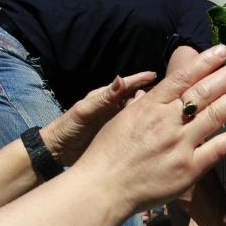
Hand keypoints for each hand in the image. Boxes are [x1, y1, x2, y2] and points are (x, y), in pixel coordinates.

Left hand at [42, 71, 156, 165]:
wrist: (58, 151)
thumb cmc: (68, 128)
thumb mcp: (85, 111)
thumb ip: (104, 97)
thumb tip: (120, 79)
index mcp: (105, 98)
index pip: (126, 85)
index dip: (140, 79)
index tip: (155, 74)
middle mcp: (112, 108)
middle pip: (135, 96)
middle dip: (150, 92)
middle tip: (167, 93)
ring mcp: (115, 122)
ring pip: (136, 112)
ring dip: (149, 110)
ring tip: (165, 109)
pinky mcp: (116, 136)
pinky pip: (133, 128)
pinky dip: (143, 126)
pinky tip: (154, 128)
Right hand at [74, 44, 225, 214]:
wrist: (103, 188)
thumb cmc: (106, 155)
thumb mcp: (121, 119)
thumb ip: (143, 104)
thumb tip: (155, 90)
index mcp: (149, 106)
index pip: (182, 78)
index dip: (205, 62)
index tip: (223, 50)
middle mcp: (167, 121)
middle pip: (204, 92)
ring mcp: (180, 145)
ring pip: (215, 115)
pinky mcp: (188, 169)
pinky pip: (219, 148)